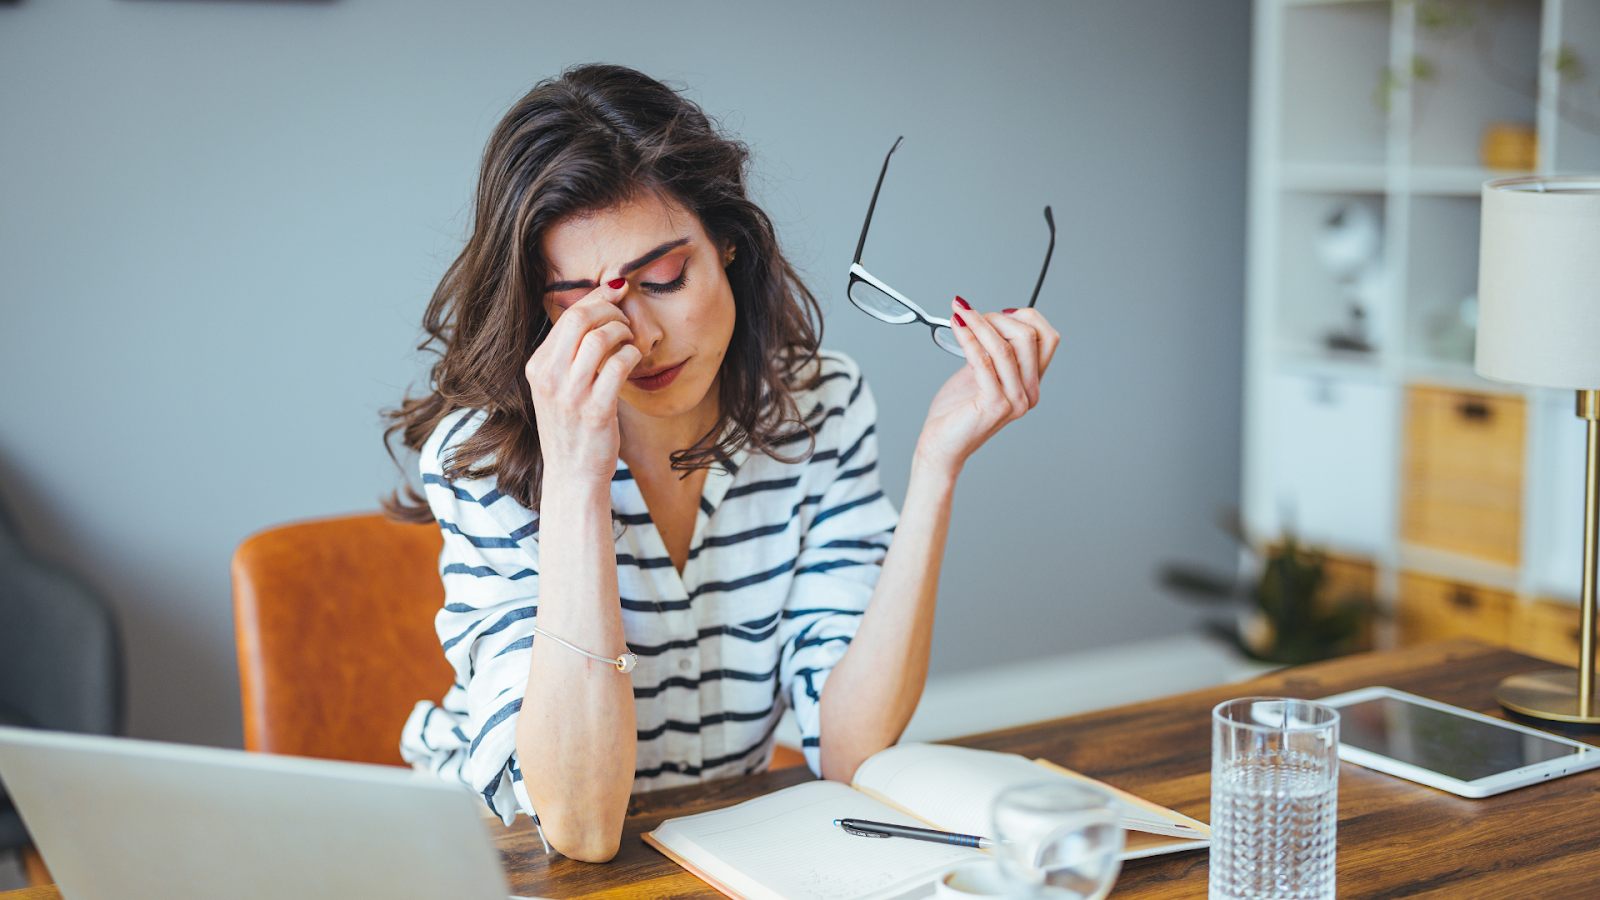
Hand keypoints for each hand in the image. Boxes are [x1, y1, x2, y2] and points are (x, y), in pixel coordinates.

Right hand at [525, 281, 642, 484]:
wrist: (572, 475)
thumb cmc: (571, 428)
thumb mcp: (556, 387)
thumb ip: (569, 353)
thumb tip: (596, 309)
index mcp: (537, 367)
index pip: (567, 315)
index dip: (597, 296)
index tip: (616, 290)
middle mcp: (549, 378)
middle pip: (581, 318)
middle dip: (610, 309)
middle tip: (625, 319)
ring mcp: (571, 394)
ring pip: (600, 338)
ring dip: (623, 332)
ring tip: (630, 341)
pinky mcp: (595, 410)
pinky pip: (618, 365)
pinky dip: (631, 356)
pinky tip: (634, 361)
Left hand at [914, 299, 1060, 474]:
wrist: (941, 445)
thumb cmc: (957, 412)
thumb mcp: (981, 373)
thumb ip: (992, 351)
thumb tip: (992, 318)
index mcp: (1031, 383)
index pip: (1047, 339)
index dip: (1026, 317)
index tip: (997, 311)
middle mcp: (1028, 393)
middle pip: (1029, 338)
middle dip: (997, 317)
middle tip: (970, 313)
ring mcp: (1014, 401)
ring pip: (1005, 347)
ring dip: (979, 323)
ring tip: (959, 313)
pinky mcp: (994, 405)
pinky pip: (984, 362)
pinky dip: (969, 339)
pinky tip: (957, 328)